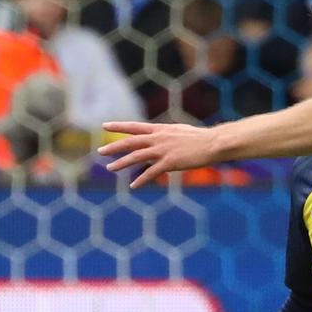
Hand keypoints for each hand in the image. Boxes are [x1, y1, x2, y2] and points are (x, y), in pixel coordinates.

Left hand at [96, 119, 219, 183]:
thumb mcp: (179, 131)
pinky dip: (141, 180)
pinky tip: (133, 186)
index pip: (134, 126)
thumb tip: (159, 137)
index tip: (105, 125)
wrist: (212, 143)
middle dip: (114, 147)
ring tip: (110, 168)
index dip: (119, 126)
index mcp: (160, 129)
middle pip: (130, 142)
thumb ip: (166, 135)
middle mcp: (158, 138)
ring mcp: (163, 150)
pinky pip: (151, 173)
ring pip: (136, 157)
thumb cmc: (199, 138)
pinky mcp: (169, 162)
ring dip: (121, 163)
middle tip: (100, 151)